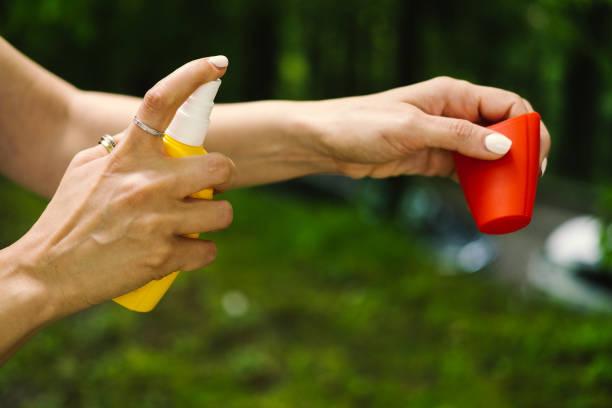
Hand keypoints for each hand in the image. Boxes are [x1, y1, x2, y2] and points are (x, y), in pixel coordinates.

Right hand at [7, 57, 234, 318]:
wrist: (47, 271)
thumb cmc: (68, 217)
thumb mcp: (85, 170)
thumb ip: (120, 149)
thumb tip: (154, 137)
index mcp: (126, 155)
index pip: (161, 102)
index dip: (193, 76)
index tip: (217, 66)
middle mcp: (146, 183)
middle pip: (220, 167)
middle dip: (222, 178)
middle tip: (209, 187)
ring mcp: (157, 220)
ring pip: (222, 213)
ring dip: (213, 219)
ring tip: (192, 223)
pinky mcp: (163, 257)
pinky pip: (207, 250)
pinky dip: (199, 252)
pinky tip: (182, 252)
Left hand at [305, 76, 550, 178]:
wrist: (327, 143)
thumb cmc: (363, 125)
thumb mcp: (412, 128)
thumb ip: (458, 136)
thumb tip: (505, 148)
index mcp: (453, 94)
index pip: (507, 104)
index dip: (528, 127)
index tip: (536, 155)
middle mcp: (452, 114)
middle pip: (500, 129)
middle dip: (519, 151)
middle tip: (531, 179)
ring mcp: (442, 137)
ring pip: (484, 152)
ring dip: (500, 170)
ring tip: (515, 192)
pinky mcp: (431, 159)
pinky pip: (464, 171)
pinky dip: (478, 182)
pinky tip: (487, 197)